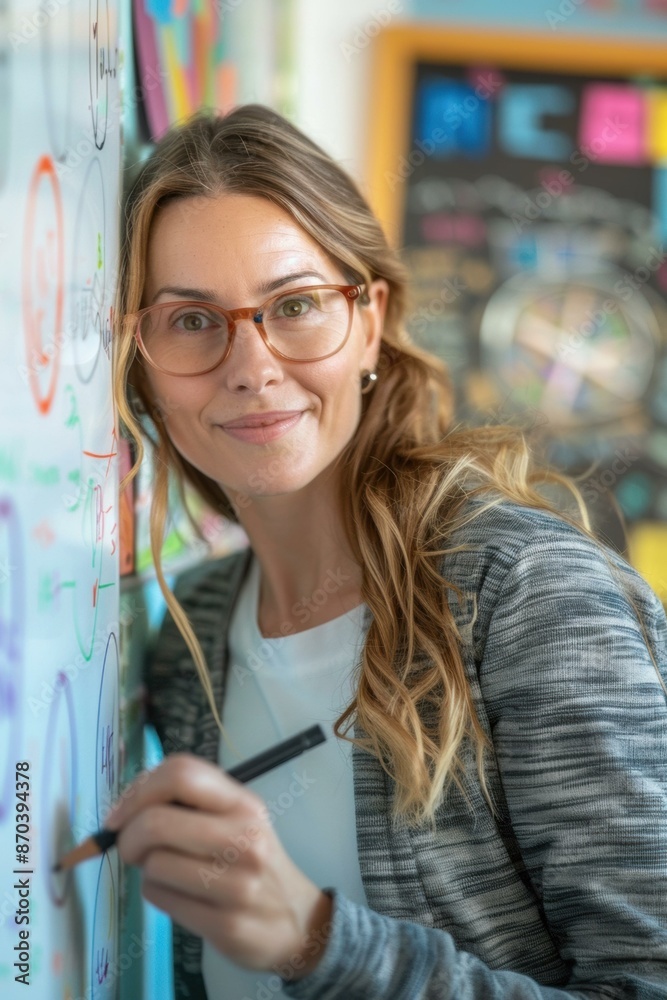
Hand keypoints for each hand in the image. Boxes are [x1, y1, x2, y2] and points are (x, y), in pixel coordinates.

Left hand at [104, 753, 332, 977]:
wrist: (296, 920)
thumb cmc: (252, 861)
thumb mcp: (236, 819)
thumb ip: (193, 803)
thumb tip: (127, 806)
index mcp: (244, 804)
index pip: (181, 774)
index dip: (138, 789)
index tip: (120, 814)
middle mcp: (244, 838)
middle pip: (156, 822)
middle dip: (128, 836)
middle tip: (132, 848)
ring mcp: (237, 884)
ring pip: (153, 864)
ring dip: (147, 870)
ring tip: (169, 873)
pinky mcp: (225, 924)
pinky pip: (160, 898)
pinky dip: (157, 894)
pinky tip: (180, 896)